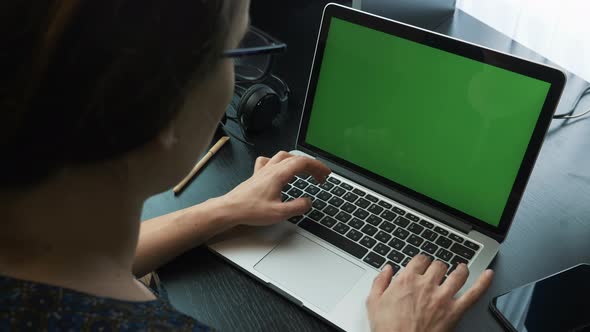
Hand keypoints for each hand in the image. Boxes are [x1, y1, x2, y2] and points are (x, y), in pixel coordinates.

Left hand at [221, 151, 330, 226]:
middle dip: (311, 166)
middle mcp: (271, 169)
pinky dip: (279, 162)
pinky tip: (280, 168)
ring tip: (305, 171)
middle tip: (320, 177)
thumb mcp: (279, 213)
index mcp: (279, 174)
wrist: (231, 209)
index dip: (318, 166)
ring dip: (298, 161)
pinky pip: (269, 161)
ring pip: (284, 156)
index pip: (303, 163)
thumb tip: (308, 202)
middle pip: (296, 159)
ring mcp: (263, 170)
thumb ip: (298, 207)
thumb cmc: (250, 210)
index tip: (326, 174)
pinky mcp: (257, 175)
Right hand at [367, 255, 493, 331]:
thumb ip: (380, 282)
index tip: (421, 264)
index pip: (420, 259)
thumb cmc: (387, 328)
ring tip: (461, 268)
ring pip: (457, 274)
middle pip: (438, 265)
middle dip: (438, 266)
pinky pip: (474, 293)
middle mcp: (426, 285)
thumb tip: (387, 269)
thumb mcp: (373, 302)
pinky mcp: (455, 311)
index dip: (422, 261)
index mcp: (406, 280)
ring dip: (460, 269)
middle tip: (438, 271)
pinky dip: (483, 282)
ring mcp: (443, 297)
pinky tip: (489, 274)